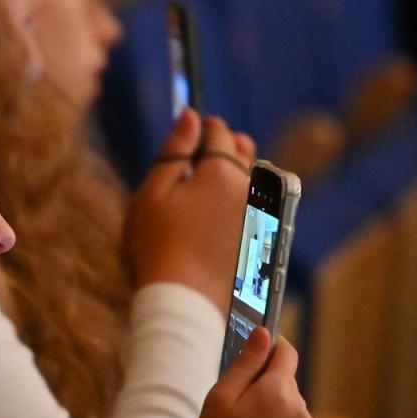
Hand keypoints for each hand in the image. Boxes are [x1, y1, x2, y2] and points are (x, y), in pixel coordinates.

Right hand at [124, 108, 256, 312]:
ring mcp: (260, 215)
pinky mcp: (262, 239)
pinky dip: (243, 203)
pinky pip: (258, 207)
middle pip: (243, 153)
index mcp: (221, 171)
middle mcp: (249, 188)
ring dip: (236, 175)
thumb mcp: (154, 192)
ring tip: (212, 186)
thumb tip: (190, 116)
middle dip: (225, 148)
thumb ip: (174, 150)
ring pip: (253, 180)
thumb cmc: (158, 246)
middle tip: (203, 156)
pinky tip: (221, 217)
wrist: (183, 301)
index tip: (194, 131)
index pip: (218, 132)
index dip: (204, 127)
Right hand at [192, 327, 317, 417]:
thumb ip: (246, 362)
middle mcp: (299, 406)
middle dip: (266, 383)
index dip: (272, 347)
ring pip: (290, 401)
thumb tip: (264, 332)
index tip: (258, 350)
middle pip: (285, 378)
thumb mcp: (222, 397)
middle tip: (239, 405)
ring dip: (274, 405)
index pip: (286, 352)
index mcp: (276, 390)